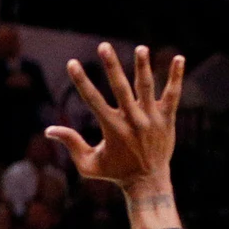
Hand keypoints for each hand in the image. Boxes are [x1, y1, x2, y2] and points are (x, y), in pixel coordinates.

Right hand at [45, 44, 181, 190]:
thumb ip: (72, 144)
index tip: (72, 63)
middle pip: (121, 88)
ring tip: (141, 48)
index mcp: (112, 128)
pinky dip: (176, 77)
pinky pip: (173, 95)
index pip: (93, 100)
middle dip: (112, 67)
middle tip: (103, 46)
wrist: (149, 183)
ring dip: (143, 67)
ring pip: (146, 88)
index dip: (81, 81)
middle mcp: (132, 121)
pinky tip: (179, 59)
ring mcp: (151, 119)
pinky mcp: (167, 119)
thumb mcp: (89, 164)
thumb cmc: (115, 173)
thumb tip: (49, 130)